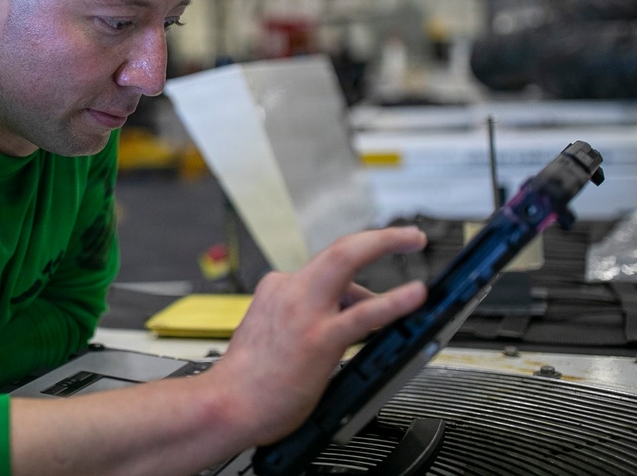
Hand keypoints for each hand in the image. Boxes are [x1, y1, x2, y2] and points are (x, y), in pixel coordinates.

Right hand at [209, 226, 427, 445]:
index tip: (374, 273)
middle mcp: (288, 291)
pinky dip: (394, 301)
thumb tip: (342, 319)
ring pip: (348, 262)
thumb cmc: (247, 382)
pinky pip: (364, 314)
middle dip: (380, 238)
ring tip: (416, 262)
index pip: (324, 270)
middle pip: (340, 249)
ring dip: (386, 251)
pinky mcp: (319, 338)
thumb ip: (302, 319)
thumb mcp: (270, 334)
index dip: (356, 279)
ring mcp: (304, 312)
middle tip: (409, 236)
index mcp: (276, 290)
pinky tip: (416, 295)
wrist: (225, 406)